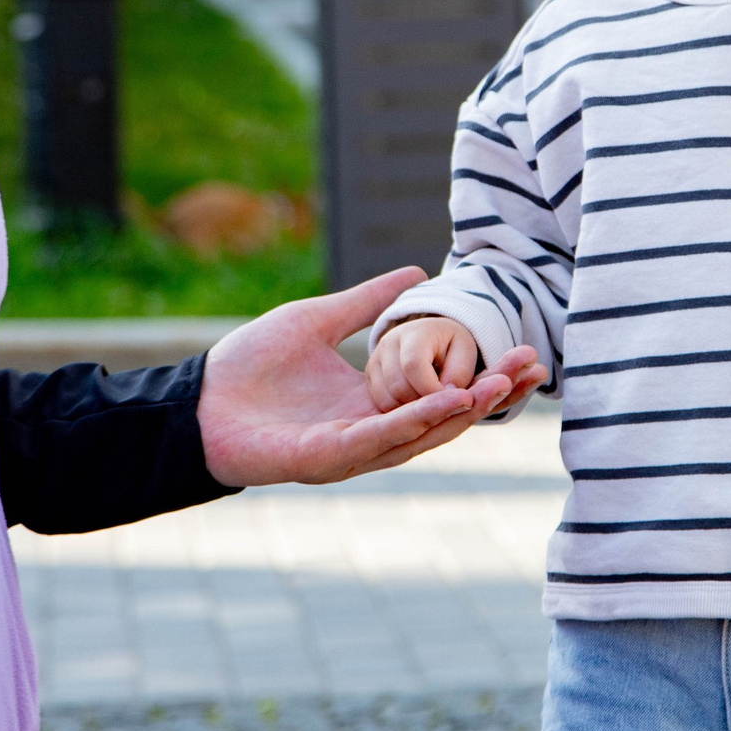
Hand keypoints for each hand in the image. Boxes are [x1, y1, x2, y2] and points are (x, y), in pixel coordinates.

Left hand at [198, 268, 546, 488]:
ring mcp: (352, 450)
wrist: (196, 401)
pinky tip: (448, 404)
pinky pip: (379, 439)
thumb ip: (367, 303)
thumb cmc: (248, 366)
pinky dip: (416, 421)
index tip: (526, 351)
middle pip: (446, 419)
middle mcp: (372, 431)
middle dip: (491, 395)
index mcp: (374, 402)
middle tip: (534, 366)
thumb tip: (416, 272)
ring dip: (464, 411)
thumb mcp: (317, 320)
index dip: (484, 377)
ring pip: (421, 434)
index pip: (443, 393)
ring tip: (501, 384)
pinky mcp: (327, 458)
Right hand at [366, 315, 487, 412]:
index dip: (432, 390)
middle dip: (424, 405)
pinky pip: (381, 405)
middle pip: (399, 387)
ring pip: (387, 400)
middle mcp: (388, 344)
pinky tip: (416, 404)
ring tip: (431, 403)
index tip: (451, 402)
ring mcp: (375, 360)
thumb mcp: (465, 354)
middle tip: (443, 406)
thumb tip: (446, 397)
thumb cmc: (453, 347)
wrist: (434, 339)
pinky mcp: (370, 377)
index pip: (413, 365)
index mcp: (415, 333)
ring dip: (412, 411)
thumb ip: (460, 374)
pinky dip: (399, 412)